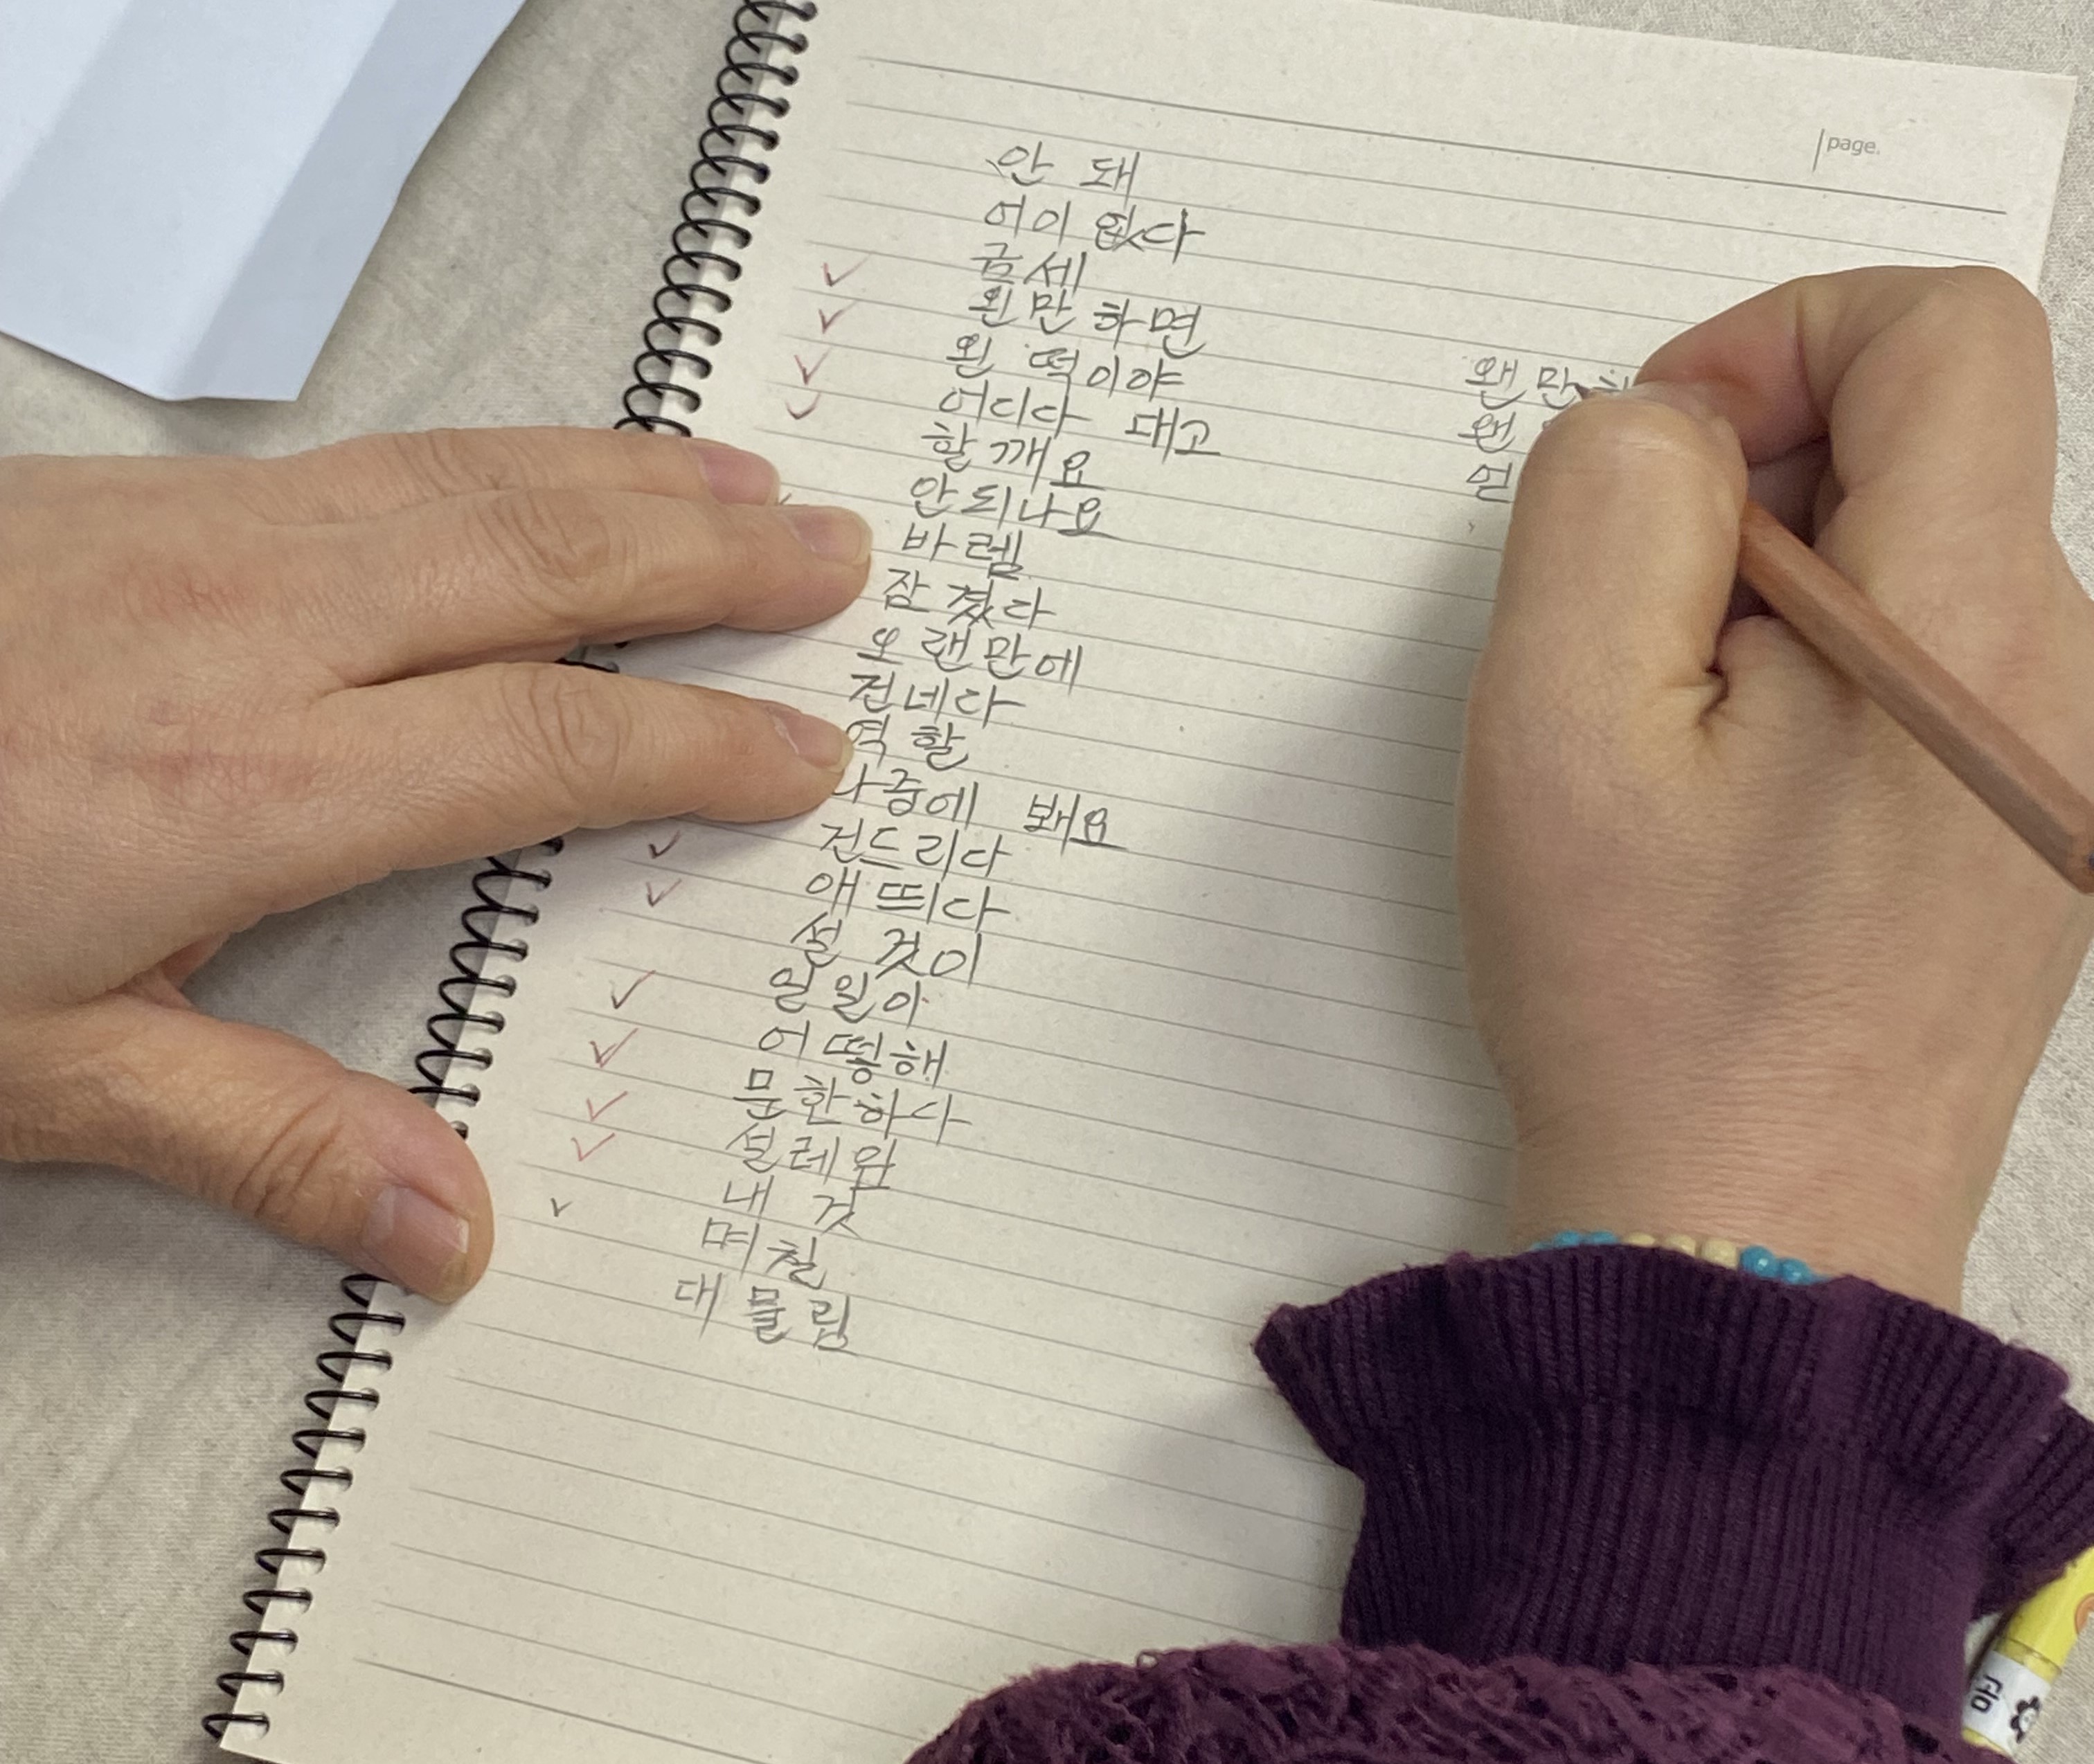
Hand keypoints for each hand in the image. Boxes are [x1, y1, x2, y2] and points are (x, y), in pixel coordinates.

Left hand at [0, 428, 867, 1300]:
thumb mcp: (40, 1069)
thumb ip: (263, 1138)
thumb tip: (446, 1233)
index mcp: (250, 785)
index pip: (539, 748)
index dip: (695, 750)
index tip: (800, 751)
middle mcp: (248, 632)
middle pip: (536, 567)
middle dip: (708, 562)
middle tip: (835, 555)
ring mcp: (191, 540)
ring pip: (466, 480)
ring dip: (623, 478)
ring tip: (739, 479)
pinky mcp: (131, 498)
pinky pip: (375, 452)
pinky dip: (500, 450)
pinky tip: (538, 465)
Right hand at [1460, 267, 2093, 1308]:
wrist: (1746, 1243)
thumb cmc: (1647, 1006)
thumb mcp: (1559, 720)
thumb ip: (1608, 501)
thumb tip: (1671, 425)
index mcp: (1966, 626)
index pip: (1946, 331)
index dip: (1781, 335)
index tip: (1671, 454)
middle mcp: (2064, 678)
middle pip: (1933, 446)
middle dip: (1761, 489)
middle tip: (1636, 644)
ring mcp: (2061, 763)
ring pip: (1922, 562)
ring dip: (1779, 601)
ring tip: (1680, 754)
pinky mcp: (2030, 831)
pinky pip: (1928, 672)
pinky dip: (1818, 685)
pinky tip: (1737, 813)